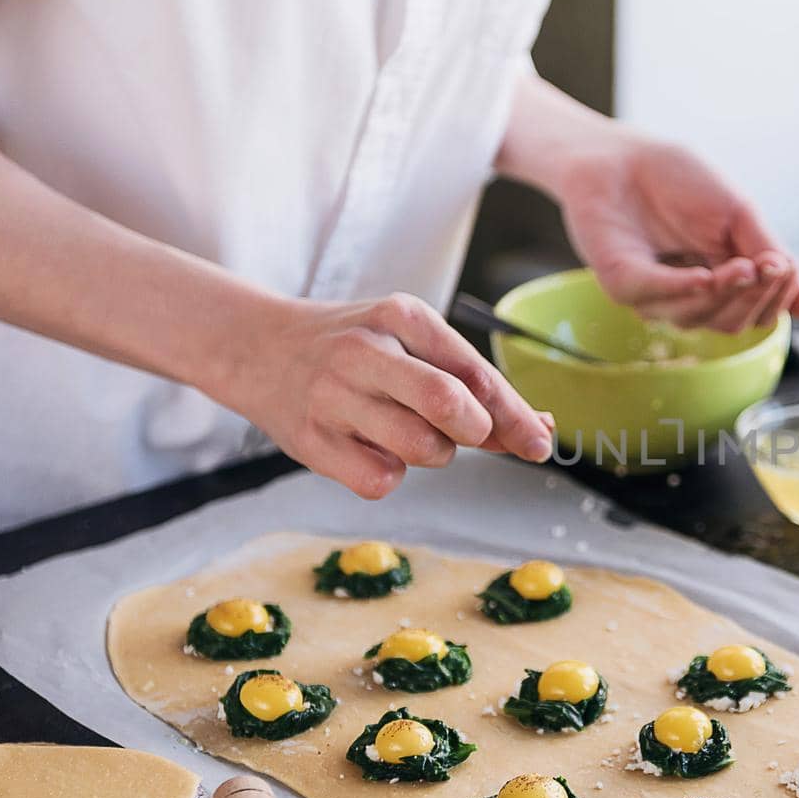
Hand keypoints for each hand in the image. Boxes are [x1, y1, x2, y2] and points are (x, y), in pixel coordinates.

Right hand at [219, 293, 553, 498]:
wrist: (257, 347)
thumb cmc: (358, 350)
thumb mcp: (413, 343)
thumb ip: (473, 385)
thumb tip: (539, 430)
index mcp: (403, 316)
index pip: (474, 373)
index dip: (515, 415)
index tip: (541, 443)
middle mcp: (366, 350)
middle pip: (450, 406)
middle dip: (476, 430)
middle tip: (467, 432)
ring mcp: (334, 397)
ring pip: (423, 449)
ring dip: (434, 453)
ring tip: (406, 430)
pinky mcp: (312, 442)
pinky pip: (382, 481)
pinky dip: (390, 474)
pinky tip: (371, 447)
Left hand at [555, 139, 798, 332]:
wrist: (621, 154)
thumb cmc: (677, 180)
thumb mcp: (738, 214)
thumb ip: (770, 256)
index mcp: (719, 283)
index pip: (757, 312)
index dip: (776, 297)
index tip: (787, 268)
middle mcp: (687, 298)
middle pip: (733, 322)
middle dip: (757, 297)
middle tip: (772, 268)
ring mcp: (653, 296)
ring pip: (699, 317)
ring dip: (727, 293)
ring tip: (745, 267)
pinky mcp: (621, 282)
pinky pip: (656, 296)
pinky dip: (685, 290)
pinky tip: (707, 278)